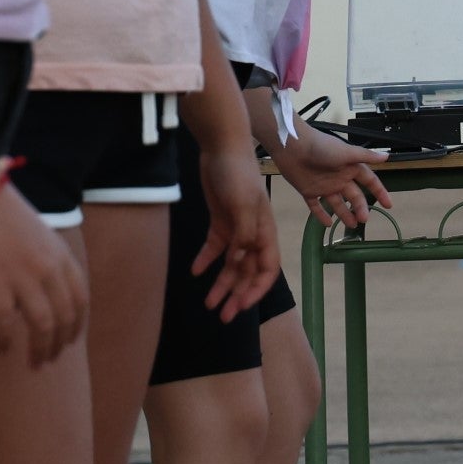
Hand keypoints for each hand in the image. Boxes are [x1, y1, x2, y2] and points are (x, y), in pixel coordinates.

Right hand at [0, 175, 87, 365]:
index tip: (69, 341)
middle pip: (64, 317)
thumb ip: (48, 260)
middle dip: (58, 344)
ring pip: (42, 325)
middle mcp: (49, 267)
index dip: (78, 325)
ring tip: (33, 363)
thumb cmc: (1, 209)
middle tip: (48, 360)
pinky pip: (6, 323)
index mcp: (61, 254)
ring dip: (39, 350)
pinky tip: (3, 350)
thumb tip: (44, 290)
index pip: (81, 299)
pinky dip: (6, 341)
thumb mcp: (39, 232)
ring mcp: (24, 275)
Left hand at [193, 136, 279, 318]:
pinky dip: (206, 260)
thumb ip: (243, 235)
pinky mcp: (219, 220)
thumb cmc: (238, 174)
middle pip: (247, 272)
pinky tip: (195, 272)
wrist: (221, 147)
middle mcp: (253, 234)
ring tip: (208, 304)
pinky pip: (214, 247)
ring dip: (221, 284)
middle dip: (237, 295)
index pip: (267, 269)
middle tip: (223, 317)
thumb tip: (239, 262)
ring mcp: (235, 228)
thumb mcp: (243, 204)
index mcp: (265, 232)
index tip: (242, 306)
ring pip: (230, 264)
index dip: (257, 290)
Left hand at [276, 122, 391, 233]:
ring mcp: (324, 185)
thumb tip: (387, 157)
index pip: (369, 181)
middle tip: (364, 220)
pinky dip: (321, 215)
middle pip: (354, 196)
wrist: (293, 146)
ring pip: (337, 204)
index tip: (388, 205)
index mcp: (350, 167)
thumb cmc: (321, 147)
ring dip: (345, 214)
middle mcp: (339, 178)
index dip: (379, 192)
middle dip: (361, 208)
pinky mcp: (308, 191)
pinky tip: (328, 224)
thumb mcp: (346, 152)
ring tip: (352, 226)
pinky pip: (316, 206)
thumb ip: (366, 156)